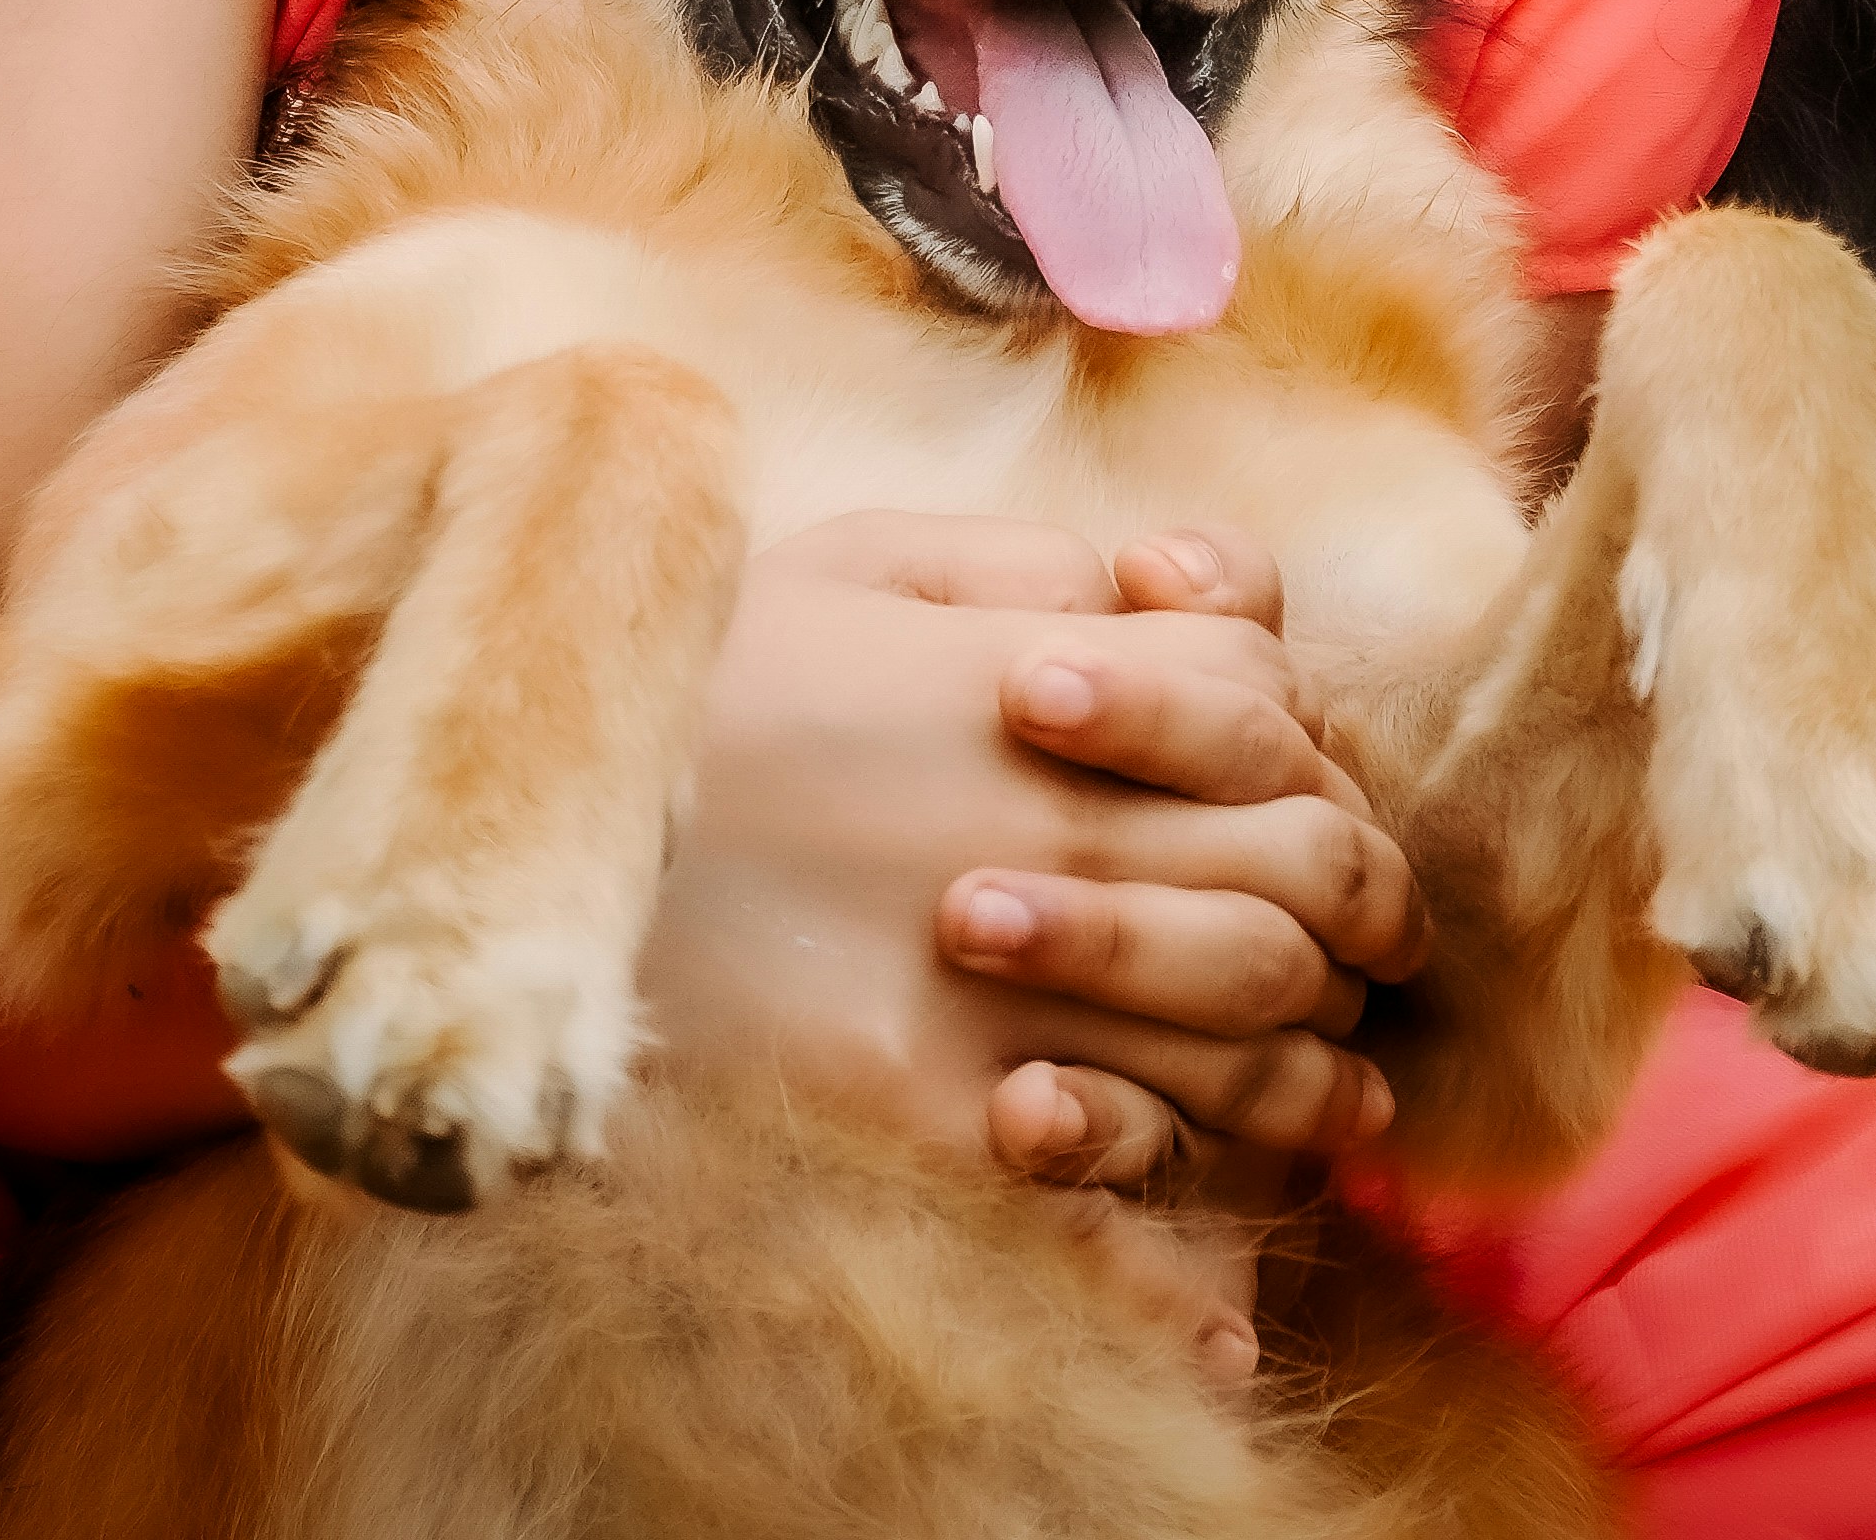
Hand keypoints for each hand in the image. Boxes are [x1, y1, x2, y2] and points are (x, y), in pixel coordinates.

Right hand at [639, 513, 1426, 1368]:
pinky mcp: (934, 1118)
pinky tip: (1219, 1310)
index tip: (1303, 791)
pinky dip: (1188, 1279)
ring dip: (1317, 1086)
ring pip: (1256, 1046)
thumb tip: (1158, 582)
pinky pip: (1119, 1207)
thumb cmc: (687, 694)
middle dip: (1359, 918)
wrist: (516, 836)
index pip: (1269, 698)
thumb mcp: (840, 568)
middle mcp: (1053, 826)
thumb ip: (1017, 566)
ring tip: (1331, 1109)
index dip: (1306, 741)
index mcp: (1035, 681)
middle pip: (1309, 871)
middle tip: (1359, 960)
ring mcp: (1004, 983)